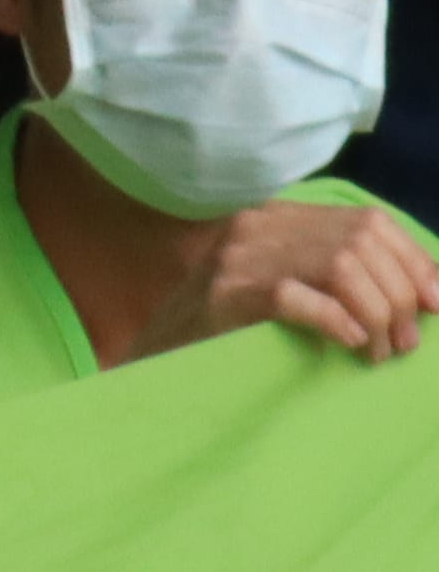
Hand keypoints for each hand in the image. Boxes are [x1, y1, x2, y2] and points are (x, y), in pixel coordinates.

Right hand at [146, 197, 438, 361]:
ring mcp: (238, 256)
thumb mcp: (289, 285)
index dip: (413, 261)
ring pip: (338, 265)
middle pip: (359, 243)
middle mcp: (257, 225)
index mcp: (277, 217)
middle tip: (404, 343)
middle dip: (398, 296)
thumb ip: (337, 274)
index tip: (435, 304)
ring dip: (376, 314)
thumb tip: (421, 291)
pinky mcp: (227, 292)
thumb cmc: (235, 328)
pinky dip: (336, 320)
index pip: (367, 220)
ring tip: (378, 352)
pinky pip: (297, 296)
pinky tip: (349, 344)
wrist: (160, 355)